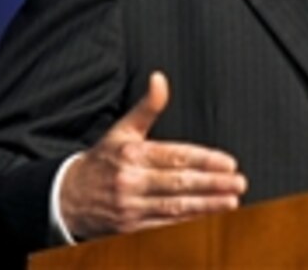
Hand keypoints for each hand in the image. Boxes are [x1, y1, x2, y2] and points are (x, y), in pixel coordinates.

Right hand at [59, 71, 247, 238]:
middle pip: (179, 182)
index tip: (228, 163)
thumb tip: (159, 79)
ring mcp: (130, 207)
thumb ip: (147, 107)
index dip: (204, 160)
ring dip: (206, 206)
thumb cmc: (103, 160)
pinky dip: (188, 224)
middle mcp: (130, 180)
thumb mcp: (122, 129)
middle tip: (238, 182)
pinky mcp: (130, 228)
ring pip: (175, 207)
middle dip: (212, 184)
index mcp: (131, 153)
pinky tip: (209, 220)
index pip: (174, 156)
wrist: (69, 196)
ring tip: (232, 202)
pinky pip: (164, 227)